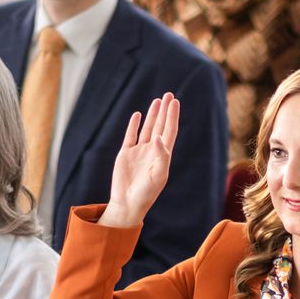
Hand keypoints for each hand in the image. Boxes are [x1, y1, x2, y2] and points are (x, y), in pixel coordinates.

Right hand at [98, 93, 179, 228]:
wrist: (128, 203)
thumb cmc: (147, 193)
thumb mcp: (158, 175)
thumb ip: (161, 156)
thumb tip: (158, 136)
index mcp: (163, 156)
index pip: (169, 131)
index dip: (172, 116)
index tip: (174, 102)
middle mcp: (152, 151)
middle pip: (160, 126)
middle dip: (164, 111)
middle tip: (168, 95)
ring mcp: (139, 152)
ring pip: (147, 128)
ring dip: (152, 115)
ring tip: (157, 101)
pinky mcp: (125, 154)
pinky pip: (130, 136)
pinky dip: (134, 125)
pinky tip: (137, 115)